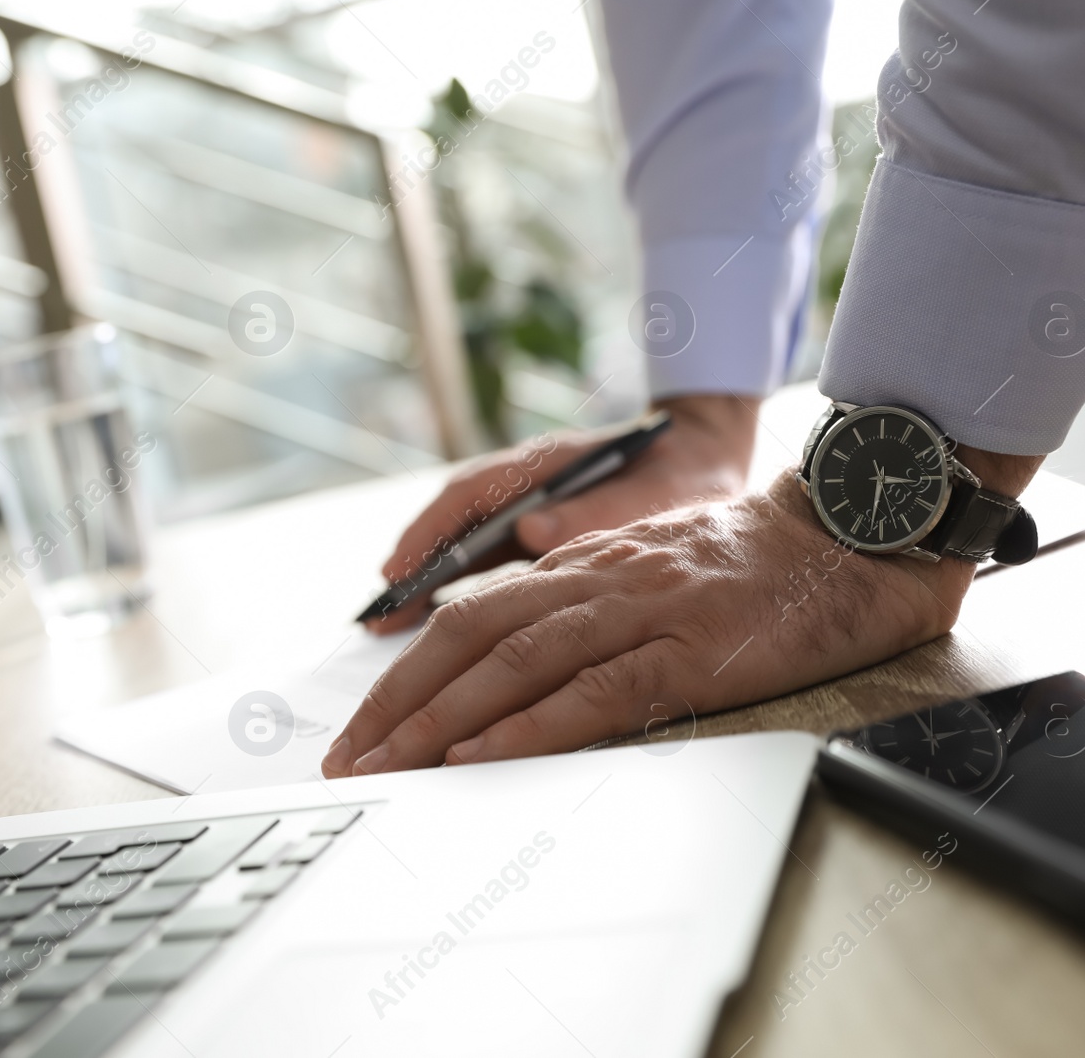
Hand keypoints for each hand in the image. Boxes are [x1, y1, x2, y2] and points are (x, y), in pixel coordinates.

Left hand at [322, 467, 979, 776]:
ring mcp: (643, 612)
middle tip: (345, 758)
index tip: (364, 725)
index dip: (406, 674)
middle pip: (469, 637)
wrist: (851, 534)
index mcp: (584, 568)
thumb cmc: (758, 567)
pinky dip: (532, 726)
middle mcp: (597, 582)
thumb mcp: (655, 578)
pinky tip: (484, 757)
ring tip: (388, 766)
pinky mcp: (693, 650)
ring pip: (516, 663)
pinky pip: (597, 692)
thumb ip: (590, 610)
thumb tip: (521, 672)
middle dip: (397, 701)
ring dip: (441, 719)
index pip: (470, 617)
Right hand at [366, 394, 759, 634]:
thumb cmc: (684, 469)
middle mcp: (525, 486)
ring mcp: (526, 510)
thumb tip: (531, 529)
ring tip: (392, 628)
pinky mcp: (537, 536)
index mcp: (546, 464)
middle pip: (453, 529)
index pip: (470, 496)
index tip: (398, 570)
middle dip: (412, 572)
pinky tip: (436, 630)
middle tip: (376, 617)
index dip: (430, 535)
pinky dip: (458, 595)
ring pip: (463, 550)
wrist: (708, 453)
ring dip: (428, 588)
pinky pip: (485, 567)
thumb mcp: (654, 491)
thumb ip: (598, 509)